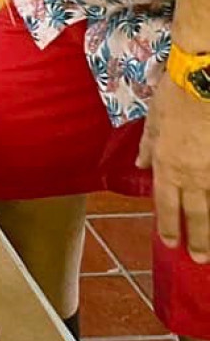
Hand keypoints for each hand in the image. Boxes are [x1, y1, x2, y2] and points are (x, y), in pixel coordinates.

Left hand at [138, 76, 209, 262]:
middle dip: (199, 239)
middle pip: (195, 213)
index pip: (166, 203)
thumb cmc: (173, 97)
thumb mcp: (152, 121)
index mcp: (166, 164)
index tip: (171, 242)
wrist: (201, 81)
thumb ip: (147, 146)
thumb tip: (140, 164)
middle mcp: (190, 173)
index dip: (169, 225)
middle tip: (201, 259)